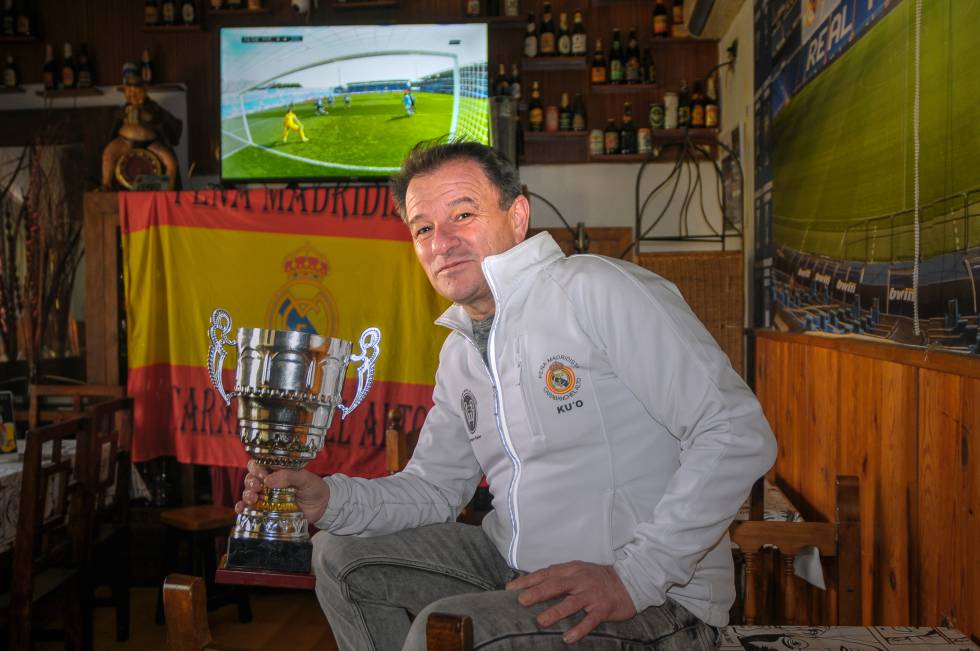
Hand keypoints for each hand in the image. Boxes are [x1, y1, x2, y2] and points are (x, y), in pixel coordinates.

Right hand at [235, 459, 330, 524]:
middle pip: (250, 478)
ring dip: (247, 494)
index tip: (263, 474)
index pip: (259, 464)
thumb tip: (268, 480)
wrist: (322, 506)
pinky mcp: (265, 510)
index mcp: (276, 470)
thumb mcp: (305, 478)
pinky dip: (242, 508)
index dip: (257, 468)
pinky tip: (241, 509)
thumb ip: (289, 476)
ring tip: (254, 498)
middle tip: (258, 487)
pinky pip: (249, 508)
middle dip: (250, 481)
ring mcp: (266, 496)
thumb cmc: (314, 487)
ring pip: (248, 492)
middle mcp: (268, 482)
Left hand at [506, 561, 635, 644]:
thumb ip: (558, 577)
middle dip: (537, 593)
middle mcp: (580, 580)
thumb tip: (531, 585)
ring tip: (541, 621)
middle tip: (521, 601)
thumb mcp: (577, 571)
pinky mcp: (603, 608)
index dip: (528, 580)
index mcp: (571, 569)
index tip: (510, 589)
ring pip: (571, 603)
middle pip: (556, 586)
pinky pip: (590, 621)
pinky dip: (579, 630)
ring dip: (555, 612)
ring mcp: (592, 594)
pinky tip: (568, 638)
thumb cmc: (596, 578)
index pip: (546, 573)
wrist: (629, 582)